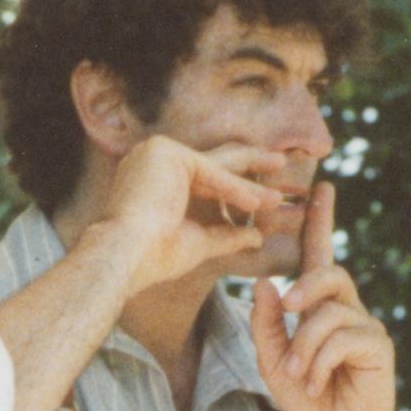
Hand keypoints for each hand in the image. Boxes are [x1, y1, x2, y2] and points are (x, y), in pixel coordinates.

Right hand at [94, 135, 297, 295]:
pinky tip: (260, 203)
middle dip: (254, 166)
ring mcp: (158, 152)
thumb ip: (227, 235)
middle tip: (285, 165)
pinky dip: (236, 189)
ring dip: (251, 185)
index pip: (209, 177)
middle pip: (217, 162)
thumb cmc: (152, 258)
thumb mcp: (199, 242)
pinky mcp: (164, 152)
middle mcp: (156, 159)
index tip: (270, 197)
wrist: (125, 257)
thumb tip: (257, 236)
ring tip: (284, 193)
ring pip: (217, 169)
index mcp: (160, 179)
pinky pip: (211, 171)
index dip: (241, 186)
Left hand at [250, 183, 400, 410]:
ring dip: (304, 345)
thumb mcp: (271, 360)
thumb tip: (265, 283)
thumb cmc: (305, 400)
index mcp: (321, 307)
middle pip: (329, 272)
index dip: (321, 221)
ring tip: (298, 375)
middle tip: (286, 309)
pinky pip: (344, 336)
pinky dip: (321, 361)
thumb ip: (266, 323)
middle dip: (304, 286)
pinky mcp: (379, 346)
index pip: (320, 255)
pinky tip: (316, 383)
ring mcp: (366, 326)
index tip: (322, 187)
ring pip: (329, 311)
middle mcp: (347, 309)